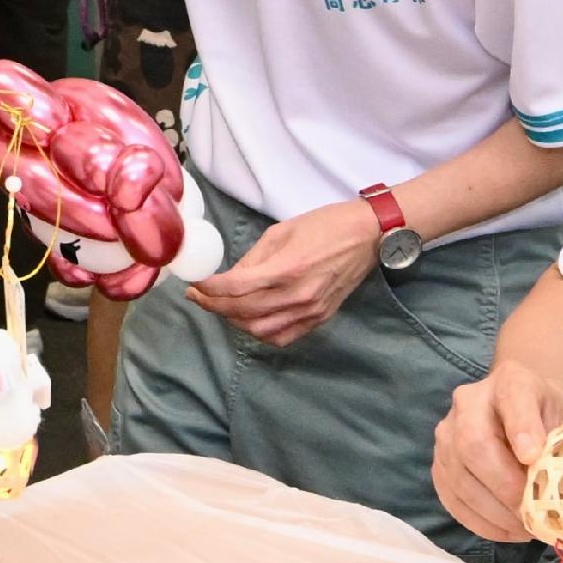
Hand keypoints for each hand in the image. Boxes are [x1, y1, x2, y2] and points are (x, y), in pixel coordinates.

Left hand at [184, 201, 375, 346]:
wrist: (367, 236)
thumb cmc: (325, 225)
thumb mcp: (282, 231)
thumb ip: (254, 258)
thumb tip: (230, 276)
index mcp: (286, 268)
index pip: (236, 288)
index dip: (209, 289)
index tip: (195, 285)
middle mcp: (297, 296)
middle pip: (242, 312)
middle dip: (214, 306)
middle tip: (199, 297)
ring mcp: (309, 311)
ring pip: (259, 330)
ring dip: (234, 321)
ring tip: (222, 307)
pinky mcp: (319, 318)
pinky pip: (282, 337)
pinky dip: (260, 333)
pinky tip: (250, 320)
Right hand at [431, 354, 562, 542]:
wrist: (526, 414)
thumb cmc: (550, 420)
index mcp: (510, 381)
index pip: (512, 398)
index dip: (521, 428)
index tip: (533, 457)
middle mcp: (469, 401)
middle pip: (473, 443)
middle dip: (504, 484)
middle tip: (531, 511)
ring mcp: (447, 434)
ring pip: (459, 477)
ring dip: (495, 512)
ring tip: (526, 528)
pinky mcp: (439, 466)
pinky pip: (452, 499)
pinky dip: (482, 523)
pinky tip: (509, 531)